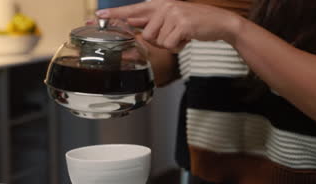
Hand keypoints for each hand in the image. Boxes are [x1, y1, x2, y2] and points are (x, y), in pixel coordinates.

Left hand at [96, 0, 242, 51]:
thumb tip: (130, 27)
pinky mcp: (181, 24)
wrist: (219, 22)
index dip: (113, 15)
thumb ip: (150, 22)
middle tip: (174, 34)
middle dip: (159, 40)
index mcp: (158, 4)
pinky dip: (178, 47)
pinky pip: (170, 45)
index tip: (96, 17)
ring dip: (170, 44)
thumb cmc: (192, 24)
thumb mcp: (170, 18)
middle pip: (145, 34)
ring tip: (181, 35)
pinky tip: (187, 39)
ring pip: (157, 41)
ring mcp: (172, 14)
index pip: (131, 10)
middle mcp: (163, 6)